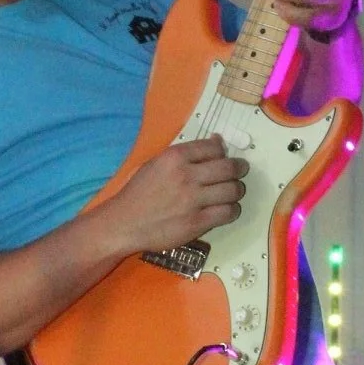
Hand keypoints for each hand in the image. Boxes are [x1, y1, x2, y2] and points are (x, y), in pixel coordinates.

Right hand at [102, 135, 247, 253]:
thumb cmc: (139, 192)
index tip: (224, 157)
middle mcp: (187, 176)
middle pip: (228, 168)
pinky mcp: (198, 222)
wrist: (124, 223)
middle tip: (239, 172)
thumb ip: (186, 154)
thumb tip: (217, 141)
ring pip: (232, 190)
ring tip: (232, 192)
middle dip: (239, 169)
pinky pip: (228, 213)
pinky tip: (226, 209)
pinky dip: (232, 210)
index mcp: (175, 157)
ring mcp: (193, 200)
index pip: (214, 147)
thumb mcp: (156, 163)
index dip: (223, 152)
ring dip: (237, 190)